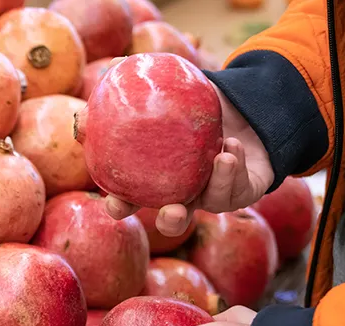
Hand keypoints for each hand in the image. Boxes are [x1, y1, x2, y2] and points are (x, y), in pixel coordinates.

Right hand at [105, 83, 273, 236]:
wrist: (242, 109)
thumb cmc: (192, 106)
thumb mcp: (165, 92)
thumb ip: (131, 91)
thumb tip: (100, 84)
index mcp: (155, 180)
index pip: (132, 199)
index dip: (121, 207)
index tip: (114, 205)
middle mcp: (183, 194)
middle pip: (173, 219)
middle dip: (170, 221)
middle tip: (171, 211)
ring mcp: (214, 194)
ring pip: (213, 203)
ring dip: (216, 185)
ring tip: (221, 159)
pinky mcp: (244, 190)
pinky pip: (240, 185)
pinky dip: (235, 165)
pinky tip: (232, 146)